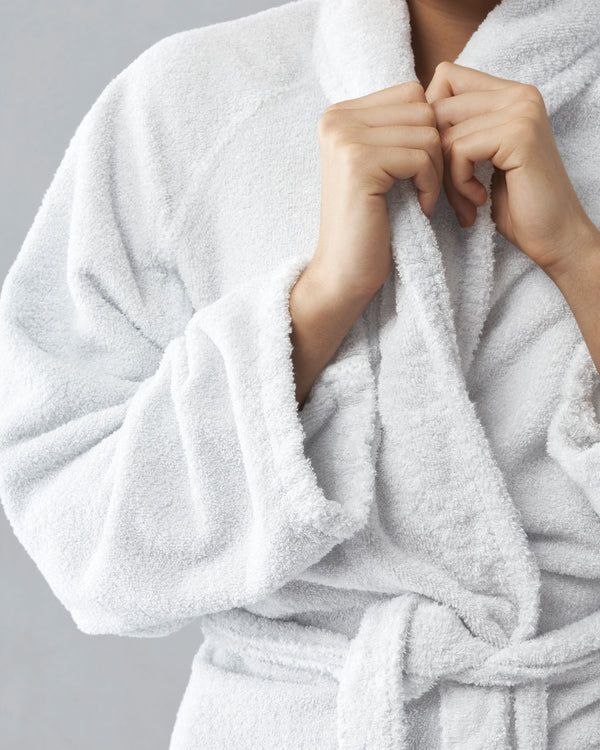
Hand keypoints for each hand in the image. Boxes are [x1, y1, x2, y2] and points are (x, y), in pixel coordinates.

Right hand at [312, 79, 442, 298]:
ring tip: (421, 199)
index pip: (411, 92)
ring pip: (426, 131)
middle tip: (428, 187)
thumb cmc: (371, 223)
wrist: (344, 272)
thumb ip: (398, 127)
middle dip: (436, 149)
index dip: (429, 131)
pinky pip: (421, 157)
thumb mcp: (382, 165)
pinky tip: (419, 208)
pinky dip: (430, 186)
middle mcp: (337, 118)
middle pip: (421, 106)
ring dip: (435, 170)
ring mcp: (344, 138)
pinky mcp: (358, 162)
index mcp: (340, 114)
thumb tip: (440, 92)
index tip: (421, 171)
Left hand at [424, 61, 599, 278]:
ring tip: (466, 202)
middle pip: (439, 106)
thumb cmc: (515, 203)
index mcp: (510, 93)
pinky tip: (478, 200)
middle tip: (451, 192)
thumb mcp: (481, 158)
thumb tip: (414, 117)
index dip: (429, 120)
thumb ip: (459, 129)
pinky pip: (459, 151)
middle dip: (434, 156)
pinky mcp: (518, 134)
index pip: (445, 77)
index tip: (440, 160)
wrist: (555, 235)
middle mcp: (518, 93)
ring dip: (447, 177)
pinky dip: (459, 183)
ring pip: (445, 133)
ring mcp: (521, 110)